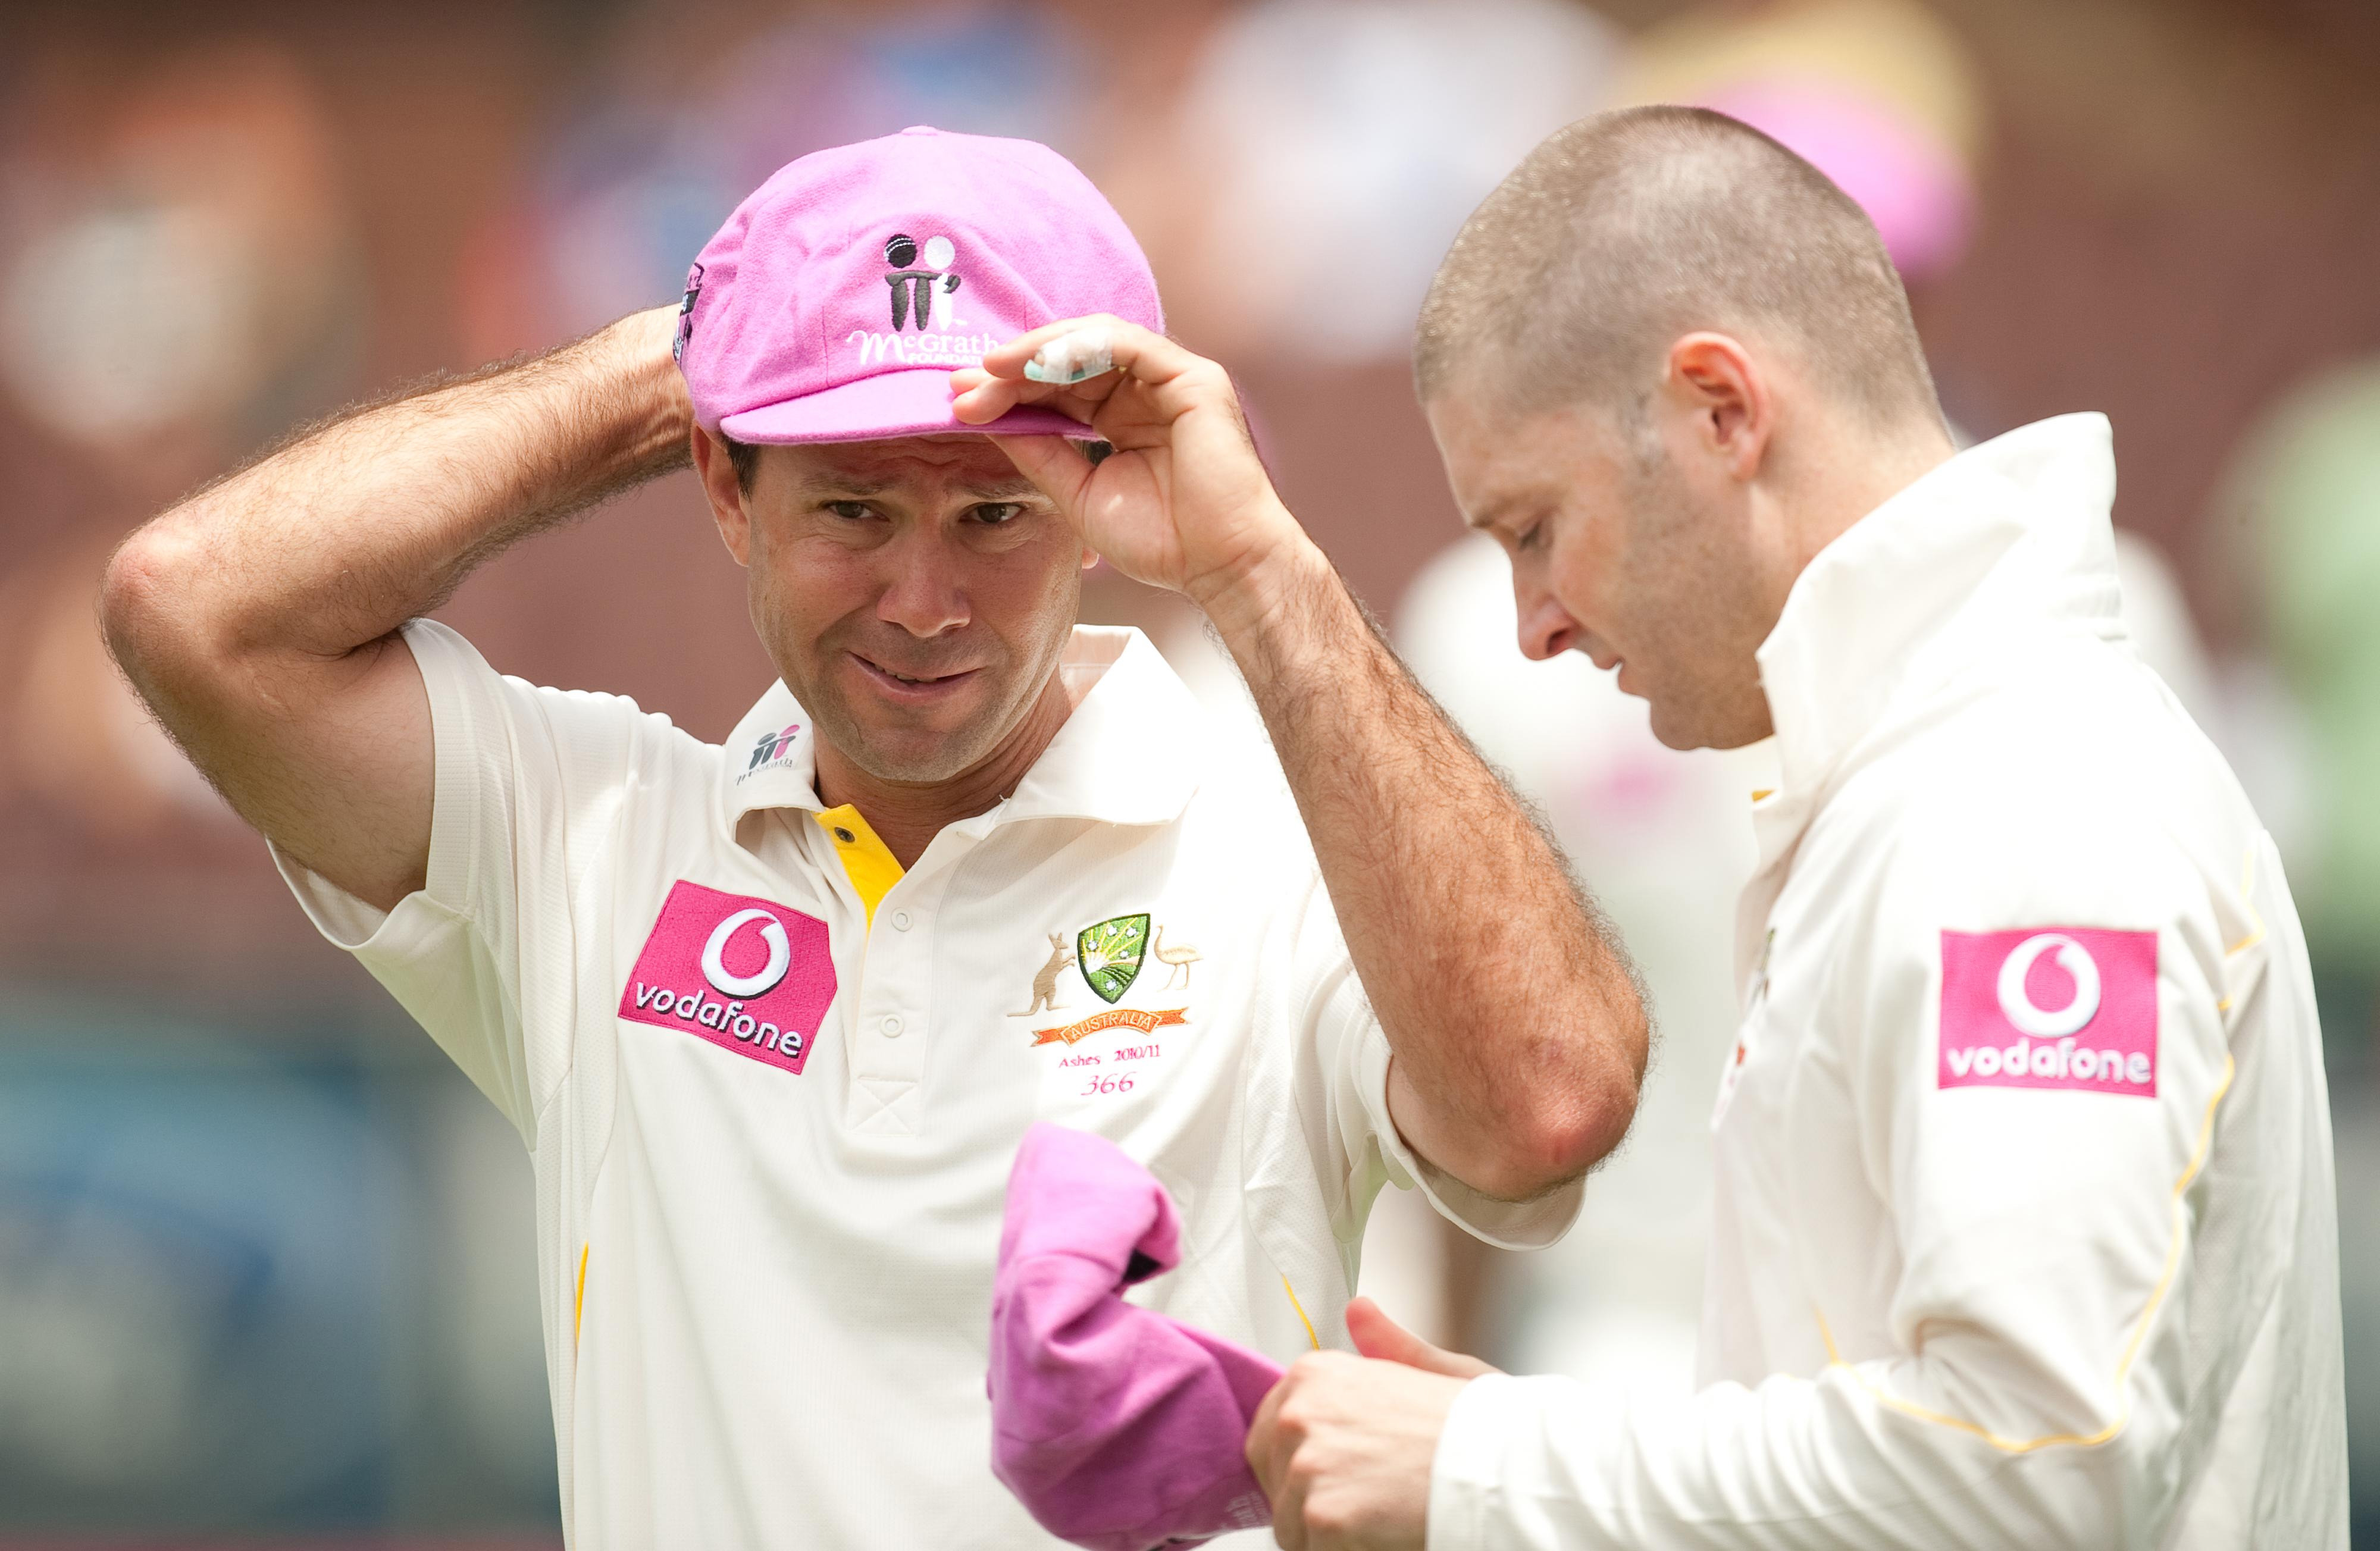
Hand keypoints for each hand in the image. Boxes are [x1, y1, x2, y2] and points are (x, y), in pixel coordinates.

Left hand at [950, 317, 1316, 624]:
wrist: (1220, 566)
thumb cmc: (1163, 541)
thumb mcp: (1078, 492)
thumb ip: (1039, 452)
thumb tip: (986, 421)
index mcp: (1122, 417)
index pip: (1058, 387)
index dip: (1008, 390)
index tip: (960, 401)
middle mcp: (1146, 391)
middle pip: (1068, 359)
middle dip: (1012, 370)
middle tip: (962, 384)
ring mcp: (1171, 380)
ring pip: (1093, 341)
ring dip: (1037, 353)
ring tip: (992, 371)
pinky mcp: (1192, 378)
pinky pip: (1126, 344)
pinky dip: (1077, 347)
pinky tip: (1036, 365)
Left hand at [1245, 1298, 1499, 1549]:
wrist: (1505, 1468)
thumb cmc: (1479, 1426)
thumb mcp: (1433, 1368)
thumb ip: (1386, 1344)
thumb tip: (1358, 1310)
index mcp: (1315, 1375)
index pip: (1272, 1433)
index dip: (1307, 1460)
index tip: (1343, 1472)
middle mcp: (1297, 1414)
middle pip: (1274, 1479)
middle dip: (1310, 1496)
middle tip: (1366, 1498)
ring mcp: (1305, 1466)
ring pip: (1291, 1524)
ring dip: (1328, 1533)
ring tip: (1382, 1516)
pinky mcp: (1320, 1517)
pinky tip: (1383, 1535)